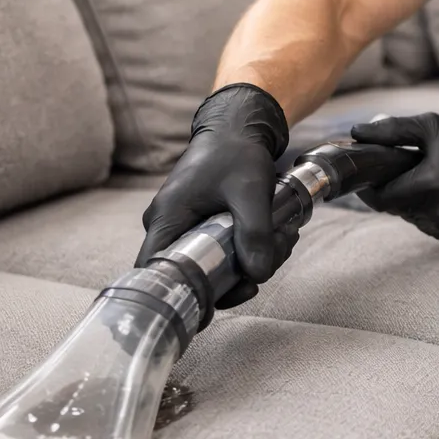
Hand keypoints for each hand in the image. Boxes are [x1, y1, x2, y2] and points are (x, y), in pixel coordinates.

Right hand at [135, 83, 295, 307]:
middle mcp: (168, 225)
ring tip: (283, 241)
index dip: (177, 296)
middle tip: (268, 265)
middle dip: (234, 278)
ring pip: (212, 263)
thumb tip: (258, 275)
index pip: (155, 271)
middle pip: (192, 273)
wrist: (237, 126)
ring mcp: (184, 225)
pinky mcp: (201, 223)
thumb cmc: (235, 152)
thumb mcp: (249, 191)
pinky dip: (247, 248)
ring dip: (249, 261)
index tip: (208, 312)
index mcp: (167, 218)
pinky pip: (221, 249)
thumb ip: (253, 232)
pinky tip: (276, 237)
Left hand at [349, 112, 438, 242]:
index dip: (370, 188)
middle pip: (394, 207)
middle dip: (391, 189)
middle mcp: (435, 212)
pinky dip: (426, 209)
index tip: (368, 175)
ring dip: (409, 199)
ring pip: (409, 216)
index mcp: (429, 185)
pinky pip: (426, 223)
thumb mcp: (434, 128)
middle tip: (399, 170)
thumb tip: (357, 133)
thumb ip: (393, 130)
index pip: (381, 197)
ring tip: (425, 178)